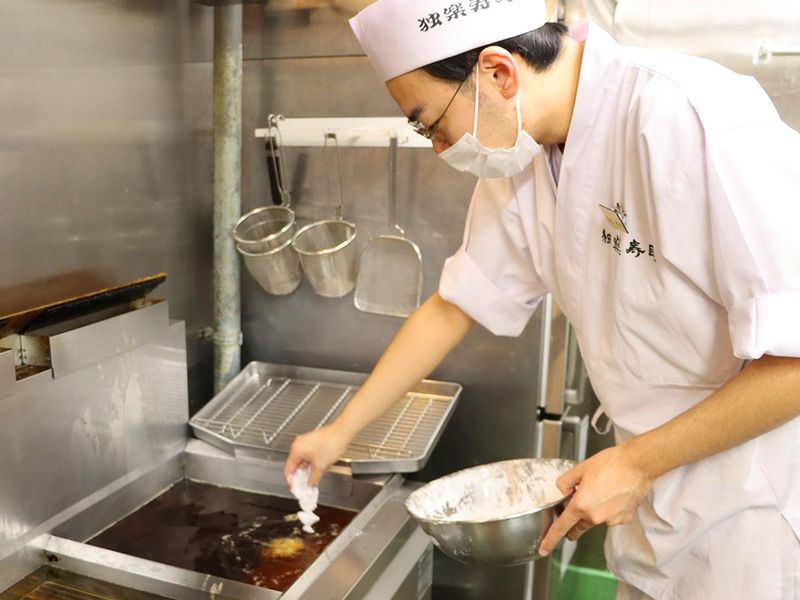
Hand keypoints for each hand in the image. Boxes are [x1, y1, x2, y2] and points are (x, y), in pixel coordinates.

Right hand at [284, 423, 351, 487]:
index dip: (292, 482)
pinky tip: (315, 470)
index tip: (295, 488)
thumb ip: (313, 479)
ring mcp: (305, 442)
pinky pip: (307, 456)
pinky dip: (310, 464)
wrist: (342, 432)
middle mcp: (298, 445)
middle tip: (304, 486)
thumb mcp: (320, 466)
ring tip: (311, 479)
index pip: (288, 470)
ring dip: (306, 471)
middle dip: (300, 477)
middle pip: (294, 465)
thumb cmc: (332, 442)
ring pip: (302, 461)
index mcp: (296, 450)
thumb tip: (310, 485)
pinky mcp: (312, 442)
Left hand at [538, 443, 654, 555]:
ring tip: (601, 490)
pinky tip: (613, 494)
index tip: (544, 549)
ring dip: (593, 511)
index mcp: (581, 505)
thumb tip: (563, 491)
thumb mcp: (580, 469)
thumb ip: (565, 482)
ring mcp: (611, 520)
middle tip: (574, 509)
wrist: (637, 465)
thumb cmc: (610, 464)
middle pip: (578, 526)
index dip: (550, 539)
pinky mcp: (623, 519)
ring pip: (595, 519)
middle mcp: (595, 517)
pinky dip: (608, 509)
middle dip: (573, 523)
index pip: (561, 527)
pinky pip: (610, 517)